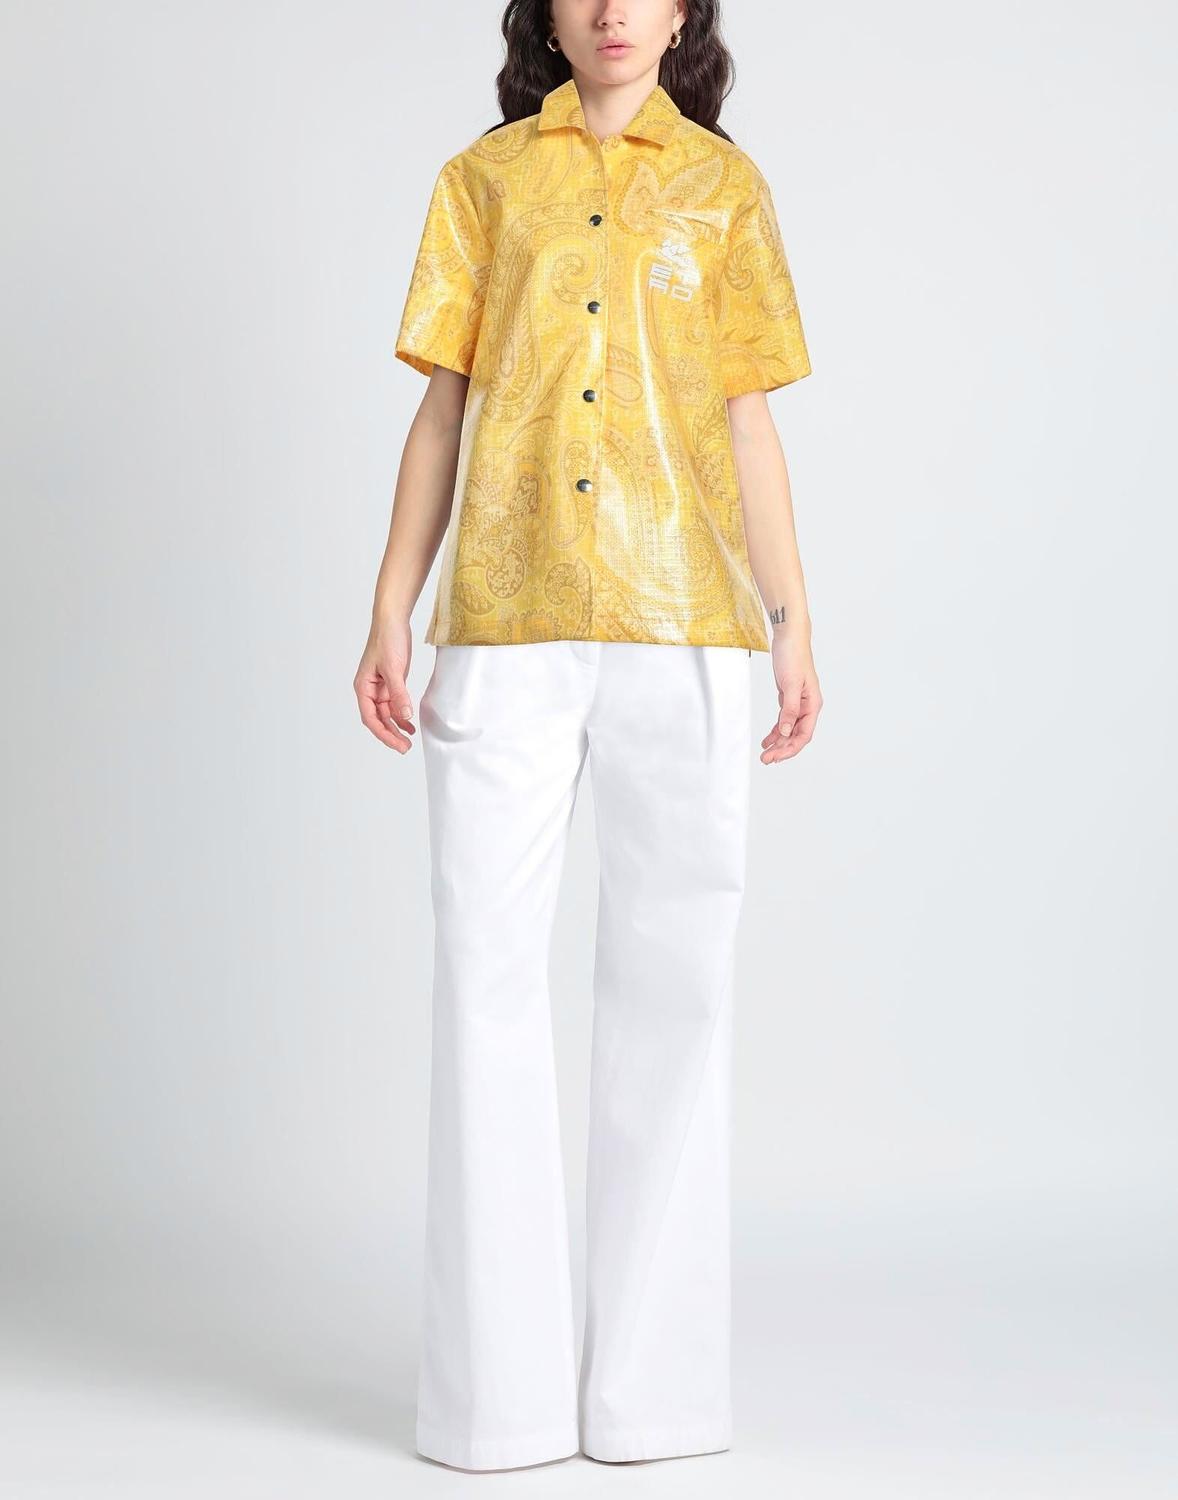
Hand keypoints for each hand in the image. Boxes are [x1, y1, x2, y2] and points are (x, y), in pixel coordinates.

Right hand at [355, 617, 415, 752]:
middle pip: (378, 719)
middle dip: (390, 734)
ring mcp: (380, 687)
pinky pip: (395, 704)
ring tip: (409, 741)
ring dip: (396, 727)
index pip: (370, 718)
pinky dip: (402, 715)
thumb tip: (404, 716)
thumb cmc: (387, 639)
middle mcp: (369, 690)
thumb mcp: (393, 668)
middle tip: (405, 748)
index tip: (397, 744)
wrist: (393, 620)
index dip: (383, 734)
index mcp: (363, 687)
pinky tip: (410, 725)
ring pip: (387, 714)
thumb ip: (399, 693)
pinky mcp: (392, 682)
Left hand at [760, 631, 821, 763]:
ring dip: (778, 742)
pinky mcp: (789, 698)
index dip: (790, 748)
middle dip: (782, 749)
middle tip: (766, 759)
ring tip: (765, 753)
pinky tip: (768, 739)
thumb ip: (789, 709)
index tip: (776, 757)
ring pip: (789, 730)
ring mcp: (798, 703)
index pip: (804, 734)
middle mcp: (807, 706)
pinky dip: (776, 730)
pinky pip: (783, 720)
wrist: (789, 638)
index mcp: (812, 705)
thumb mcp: (791, 684)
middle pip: (796, 735)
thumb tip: (786, 731)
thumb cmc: (793, 656)